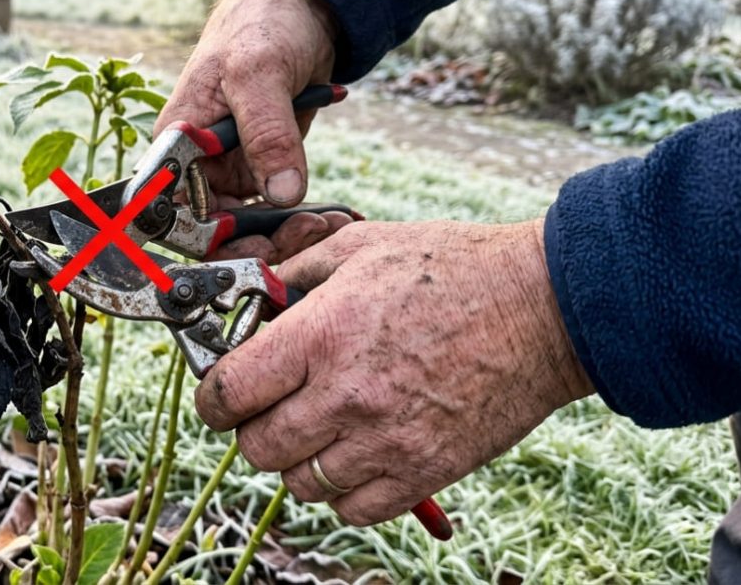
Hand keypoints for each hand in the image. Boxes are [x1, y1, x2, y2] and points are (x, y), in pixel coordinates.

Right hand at [156, 0, 338, 260]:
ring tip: (332, 222)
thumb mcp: (259, 72)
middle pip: (215, 232)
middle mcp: (198, 164)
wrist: (303, 4)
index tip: (258, 242)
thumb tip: (281, 195)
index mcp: (176, 142)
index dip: (210, 238)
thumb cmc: (262, 23)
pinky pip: (279, 211)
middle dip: (260, 242)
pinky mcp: (265, 170)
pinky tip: (336, 216)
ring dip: (290, 235)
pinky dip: (305, 219)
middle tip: (308, 234)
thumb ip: (268, 133)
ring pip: (251, 228)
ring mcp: (232, 169)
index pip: (176, 212)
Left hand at [194, 219, 594, 525]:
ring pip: (299, 484)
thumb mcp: (360, 247)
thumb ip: (294, 275)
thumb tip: (249, 302)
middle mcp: (345, 394)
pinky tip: (355, 455)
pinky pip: (352, 509)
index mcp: (321, 334)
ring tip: (318, 430)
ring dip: (297, 461)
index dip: (212, 398)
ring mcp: (386, 440)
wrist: (545, 306)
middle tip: (270, 410)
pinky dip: (342, 491)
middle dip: (252, 430)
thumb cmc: (453, 268)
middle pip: (256, 447)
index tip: (219, 396)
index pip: (229, 393)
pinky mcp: (424, 470)